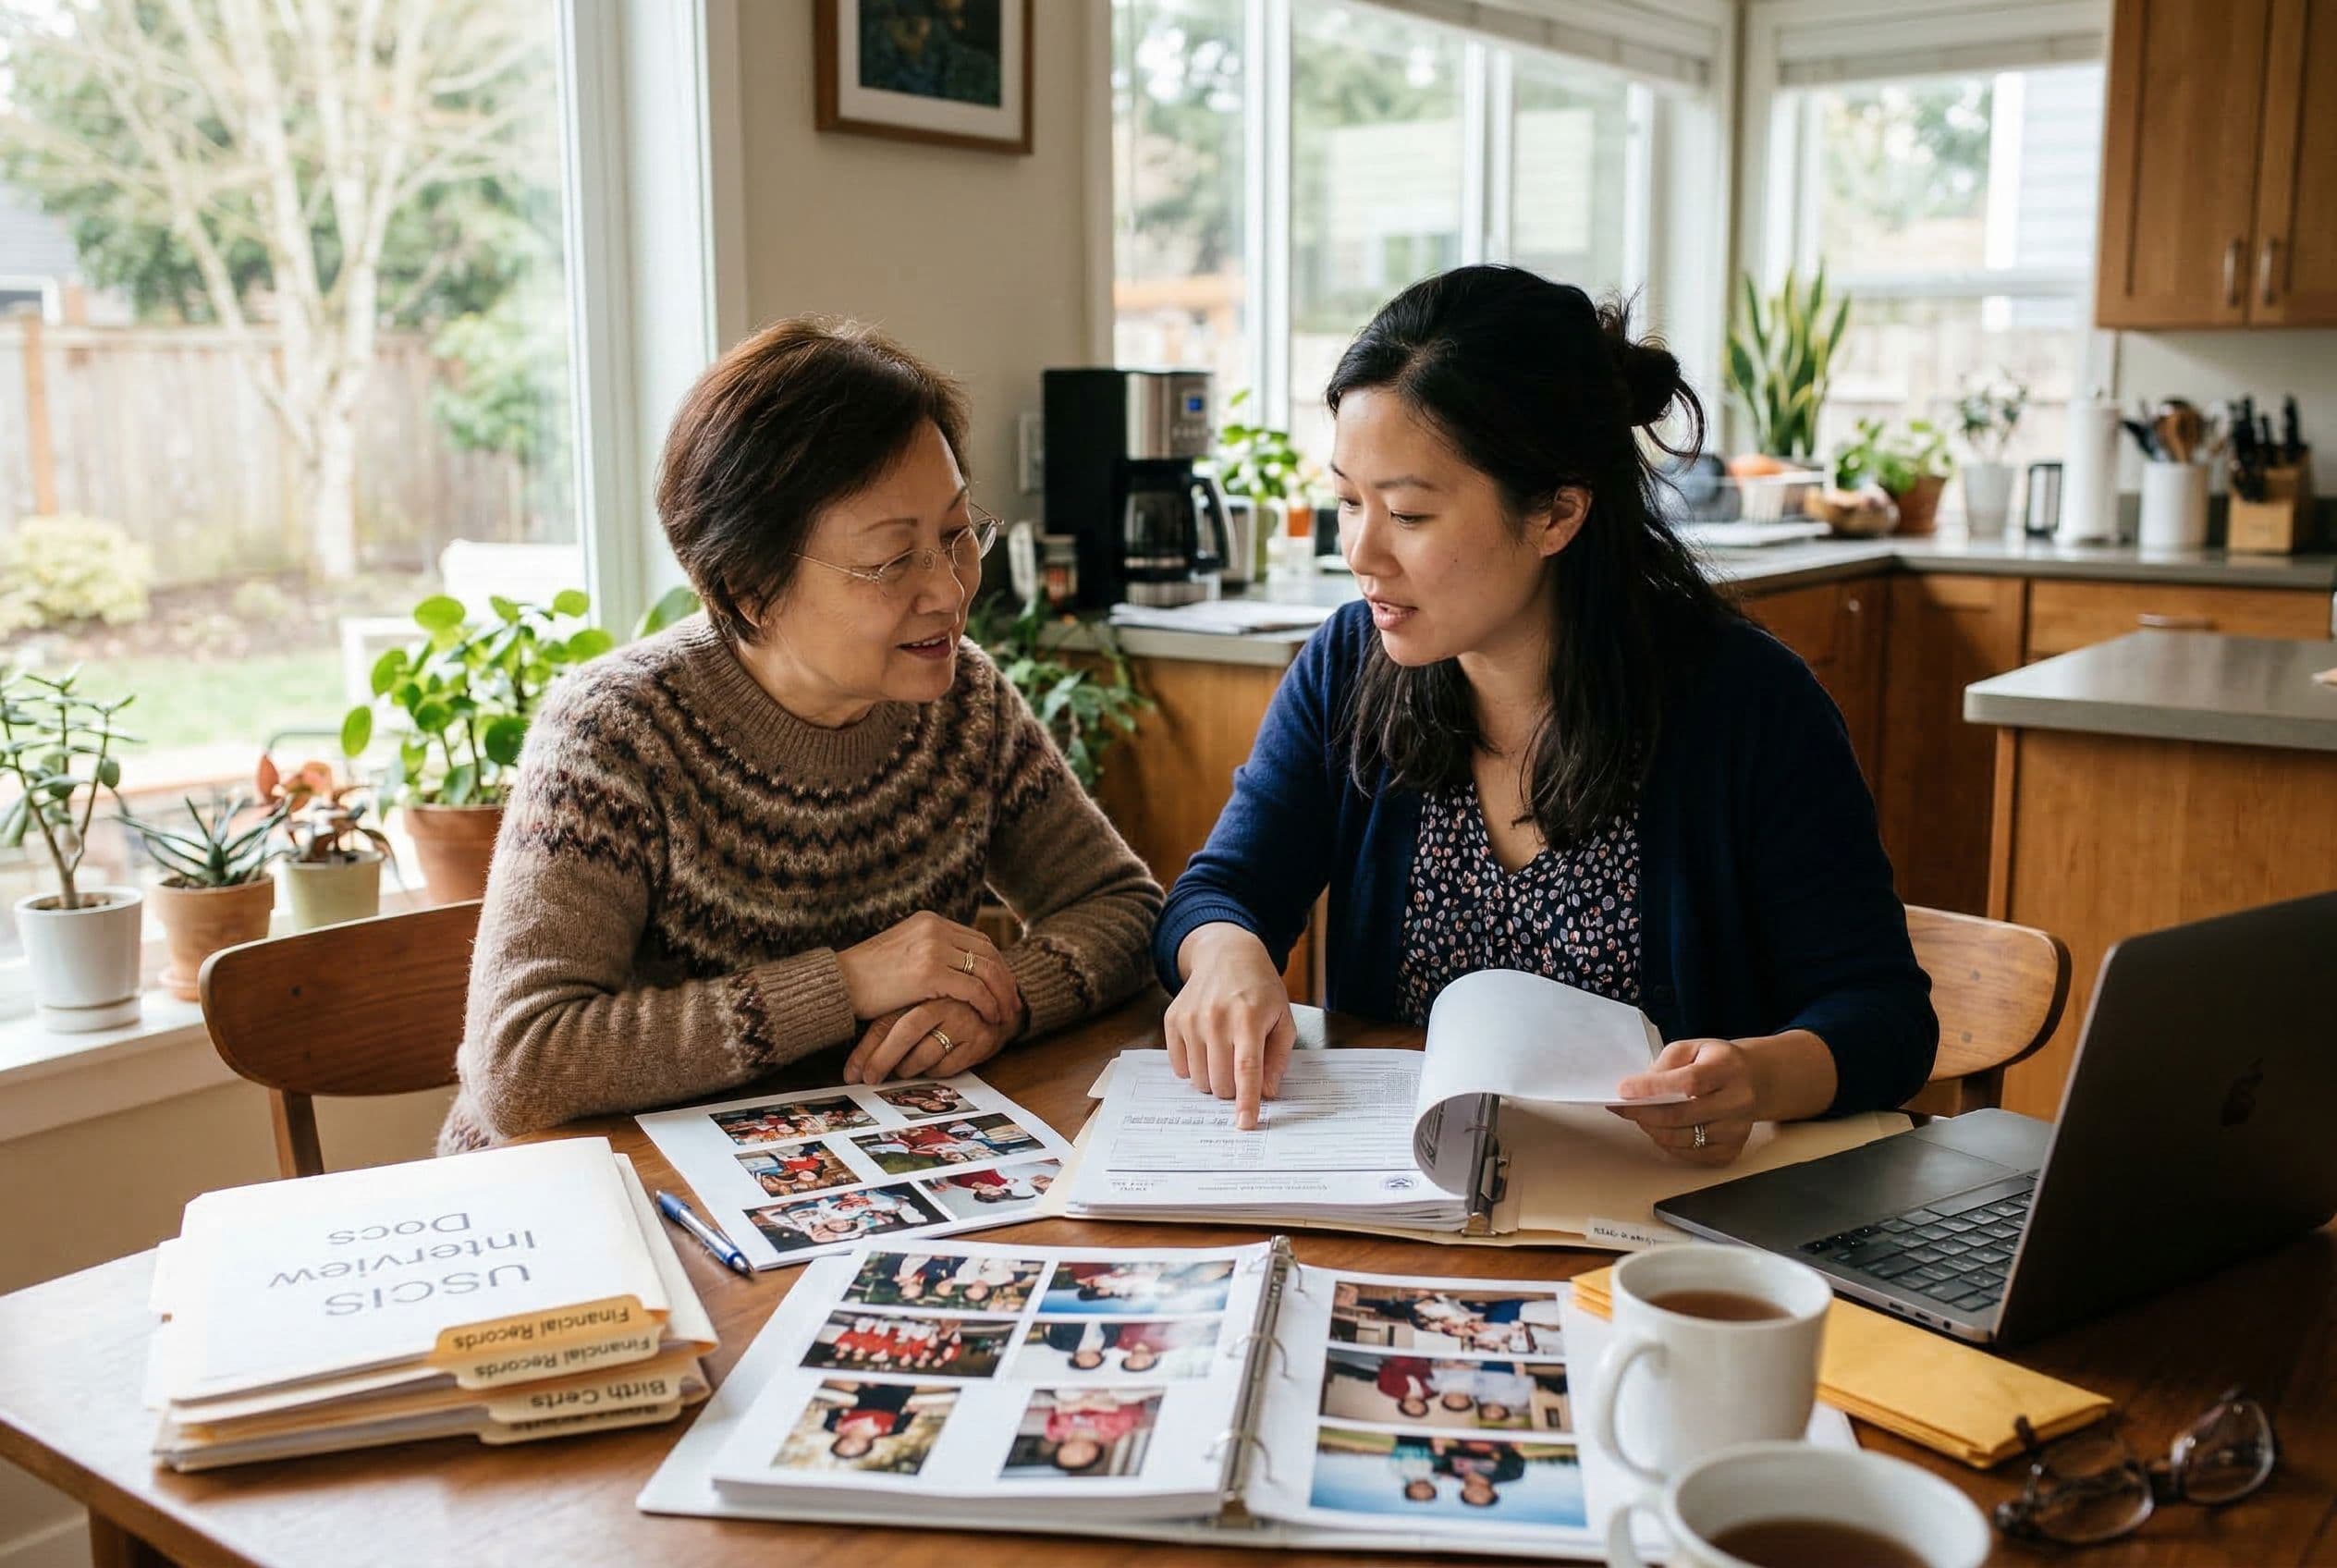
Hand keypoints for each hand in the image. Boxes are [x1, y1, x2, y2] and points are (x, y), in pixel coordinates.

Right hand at [835, 910, 1020, 1028]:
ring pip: (985, 970)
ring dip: (1001, 993)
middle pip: (988, 952)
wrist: (838, 984)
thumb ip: (927, 951)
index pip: (977, 940)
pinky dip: (987, 1003)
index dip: (996, 963)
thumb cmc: (864, 976)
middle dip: (1005, 978)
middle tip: (1013, 1002)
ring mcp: (933, 948)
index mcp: (929, 921)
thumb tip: (952, 967)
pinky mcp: (930, 972)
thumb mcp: (901, 951)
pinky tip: (990, 1017)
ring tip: (1006, 1014)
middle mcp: (935, 929)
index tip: (1004, 984)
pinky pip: (973, 988)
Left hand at [843, 996, 1014, 1084]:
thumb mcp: (918, 1005)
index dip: (866, 1050)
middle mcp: (943, 1001)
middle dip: (882, 1060)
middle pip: (905, 1032)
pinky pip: (948, 1067)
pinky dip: (933, 1071)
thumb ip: (891, 1021)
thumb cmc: (947, 1008)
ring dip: (908, 1068)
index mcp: (921, 989)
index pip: (887, 1020)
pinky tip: (930, 1066)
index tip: (852, 1073)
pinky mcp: (980, 1040)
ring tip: (903, 1070)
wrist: (998, 1003)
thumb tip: (855, 1063)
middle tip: (869, 1079)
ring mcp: (963, 1021)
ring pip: (925, 1054)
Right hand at [1164, 923, 1294, 1130]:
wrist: (1226, 955)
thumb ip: (1278, 1058)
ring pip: (1199, 1079)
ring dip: (1214, 1079)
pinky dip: (1195, 1067)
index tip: (1245, 1124)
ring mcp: (1191, 1019)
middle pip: (1220, 1082)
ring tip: (1224, 1054)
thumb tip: (1266, 1092)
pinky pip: (1179, 1067)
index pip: (1246, 1069)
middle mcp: (1216, 1018)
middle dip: (1233, 1089)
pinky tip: (1206, 1046)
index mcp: (1248, 1018)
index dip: (1247, 1100)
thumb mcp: (1283, 1019)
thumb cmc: (1260, 990)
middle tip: (1241, 1070)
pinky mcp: (1173, 1020)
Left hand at [1609, 1038, 1759, 1165]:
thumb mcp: (1692, 1049)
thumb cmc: (1717, 1063)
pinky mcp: (1731, 1149)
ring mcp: (1736, 1129)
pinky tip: (1664, 1129)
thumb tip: (1639, 1089)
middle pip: (1681, 1116)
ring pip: (1681, 1138)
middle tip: (1624, 1107)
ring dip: (1653, 1129)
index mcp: (1727, 1068)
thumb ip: (1665, 1065)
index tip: (1624, 1090)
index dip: (1652, 1089)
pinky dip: (1669, 1143)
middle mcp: (1738, 1100)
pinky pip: (1690, 1154)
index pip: (1688, 1082)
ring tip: (1642, 1116)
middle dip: (1644, 1113)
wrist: (1754, 1082)